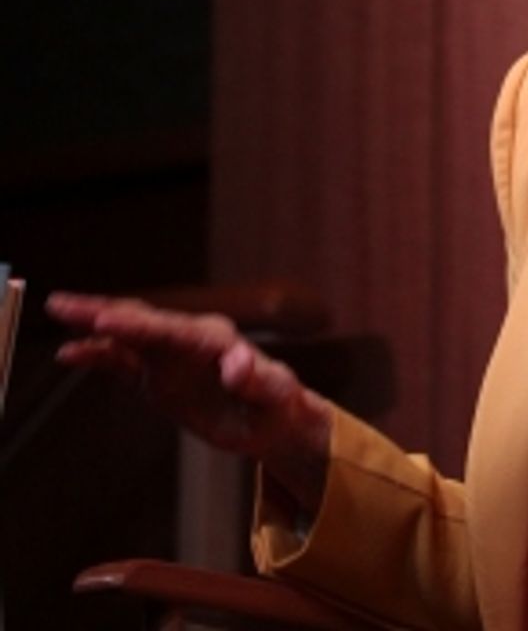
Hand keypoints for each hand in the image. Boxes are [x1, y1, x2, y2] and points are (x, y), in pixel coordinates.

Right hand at [47, 292, 331, 509]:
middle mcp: (186, 339)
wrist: (270, 417)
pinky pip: (123, 362)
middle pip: (139, 321)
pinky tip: (71, 353)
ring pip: (125, 335)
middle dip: (100, 312)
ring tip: (57, 310)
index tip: (103, 320)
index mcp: (212, 339)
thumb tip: (238, 364)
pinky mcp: (159, 374)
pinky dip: (97, 355)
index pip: (168, 329)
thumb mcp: (274, 393)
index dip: (135, 326)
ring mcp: (170, 355)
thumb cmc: (277, 403)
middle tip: (61, 304)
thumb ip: (256, 378)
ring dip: (91, 324)